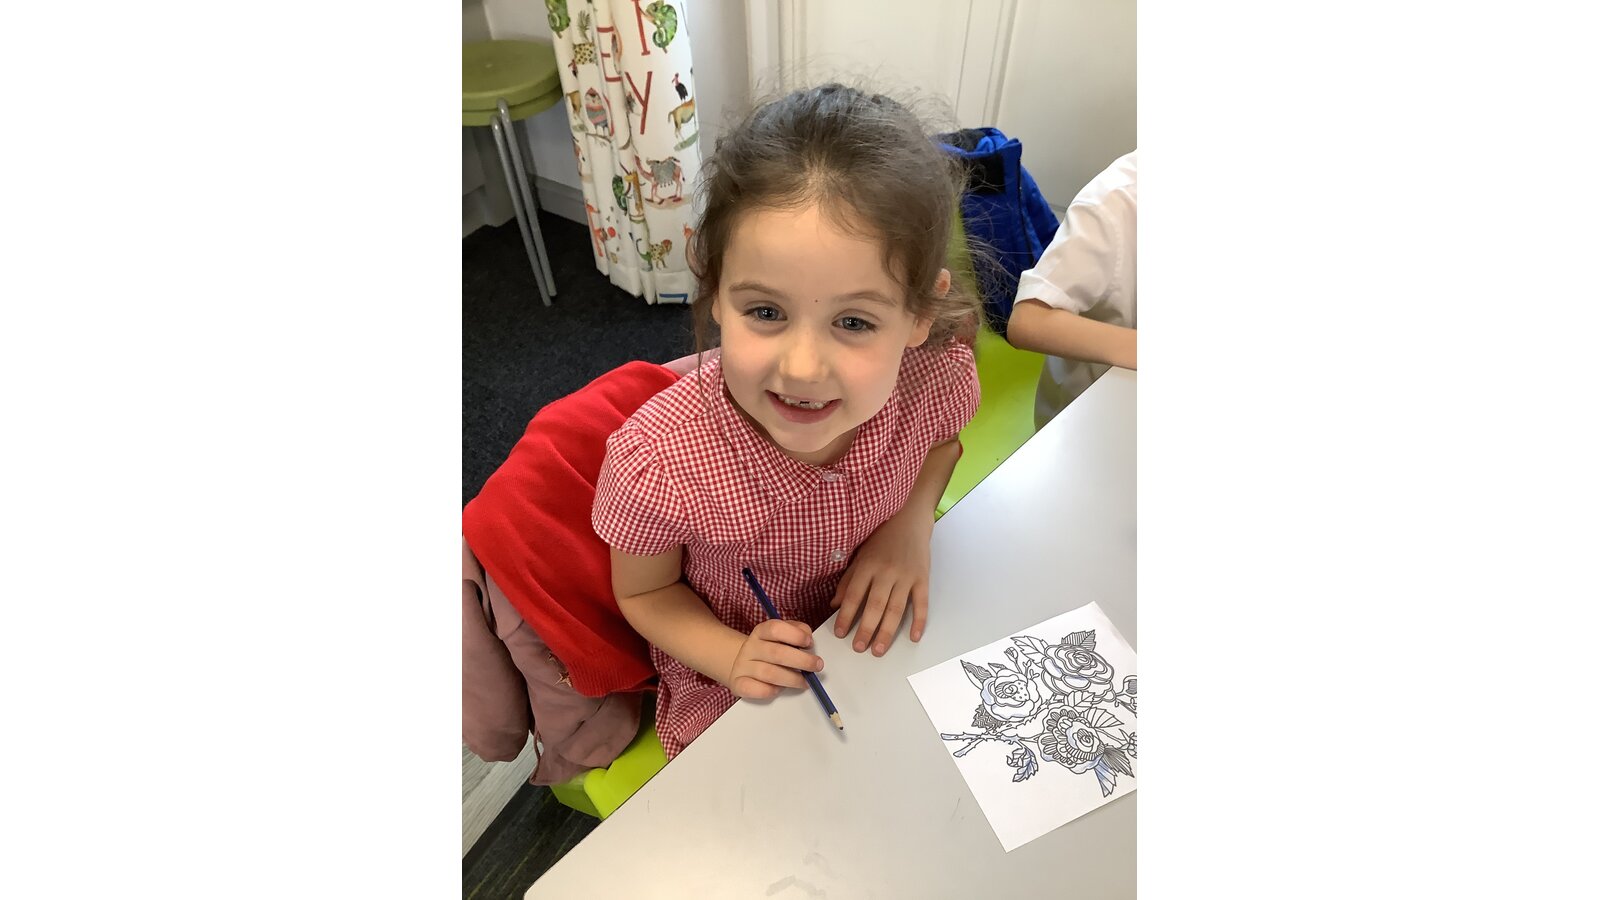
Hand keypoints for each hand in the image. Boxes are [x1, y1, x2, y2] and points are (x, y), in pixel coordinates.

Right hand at [726, 619, 823, 699]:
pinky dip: (772, 690)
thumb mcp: (783, 635)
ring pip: (769, 674)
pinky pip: (756, 689)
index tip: (809, 643)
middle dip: (802, 661)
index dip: (795, 635)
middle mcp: (750, 647)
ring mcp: (743, 666)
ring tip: (805, 682)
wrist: (743, 665)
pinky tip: (780, 689)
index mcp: (761, 631)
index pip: (775, 628)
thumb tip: (809, 641)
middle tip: (817, 666)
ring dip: (792, 679)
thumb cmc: (770, 650)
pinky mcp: (739, 684)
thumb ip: (798, 632)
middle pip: (776, 653)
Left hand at [829, 510, 933, 654]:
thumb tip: (835, 605)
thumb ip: (848, 580)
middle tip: (859, 648)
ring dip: (887, 632)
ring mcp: (906, 575)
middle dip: (866, 629)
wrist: (909, 518)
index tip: (840, 633)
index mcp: (867, 565)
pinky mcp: (923, 578)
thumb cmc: (881, 538)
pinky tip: (913, 637)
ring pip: (896, 609)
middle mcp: (886, 571)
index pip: (854, 595)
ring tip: (878, 650)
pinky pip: (921, 603)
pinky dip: (918, 621)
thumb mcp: (860, 555)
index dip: (846, 615)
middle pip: (875, 605)